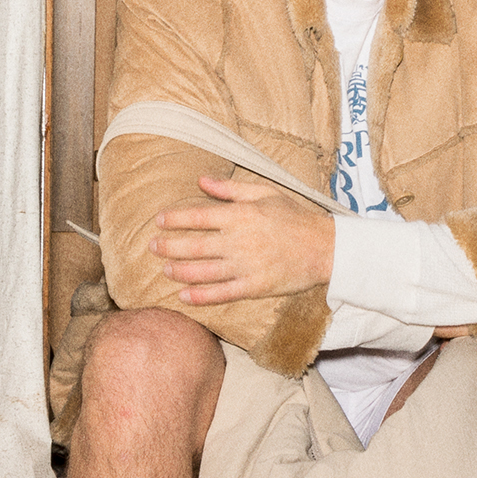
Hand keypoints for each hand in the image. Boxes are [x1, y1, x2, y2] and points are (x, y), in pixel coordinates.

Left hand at [149, 176, 334, 305]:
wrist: (324, 247)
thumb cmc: (294, 216)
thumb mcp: (264, 192)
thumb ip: (230, 188)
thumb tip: (202, 180)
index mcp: (241, 215)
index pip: (198, 216)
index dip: (175, 219)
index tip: (159, 221)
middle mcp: (239, 241)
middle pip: (195, 245)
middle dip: (169, 246)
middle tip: (152, 246)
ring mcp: (246, 266)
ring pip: (203, 271)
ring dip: (180, 271)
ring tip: (164, 270)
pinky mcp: (255, 287)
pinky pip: (222, 293)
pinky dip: (201, 296)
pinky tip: (184, 297)